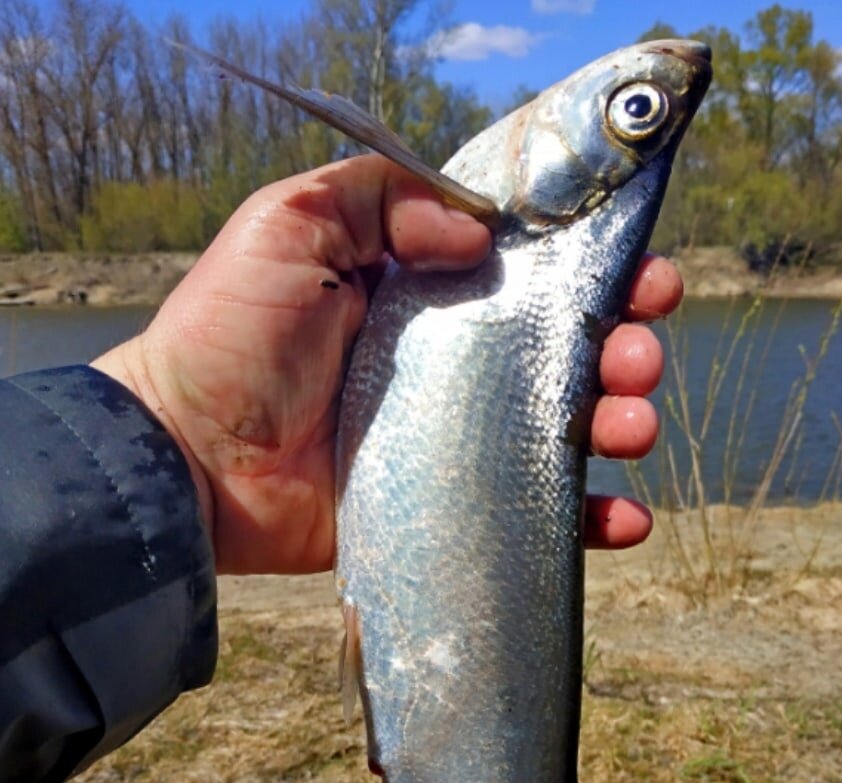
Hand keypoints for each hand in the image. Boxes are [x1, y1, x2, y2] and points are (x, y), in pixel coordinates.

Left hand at [93, 156, 678, 574]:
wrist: (191, 460)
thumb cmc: (232, 337)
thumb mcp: (291, 225)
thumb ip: (382, 195)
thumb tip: (478, 231)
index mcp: (430, 300)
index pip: (534, 279)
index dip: (594, 274)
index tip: (640, 277)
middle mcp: (456, 368)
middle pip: (567, 354)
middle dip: (624, 348)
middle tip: (637, 354)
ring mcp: (458, 442)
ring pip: (568, 430)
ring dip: (621, 422)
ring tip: (633, 420)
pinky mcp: (451, 508)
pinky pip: (539, 514)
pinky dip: (593, 519)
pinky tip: (627, 517)